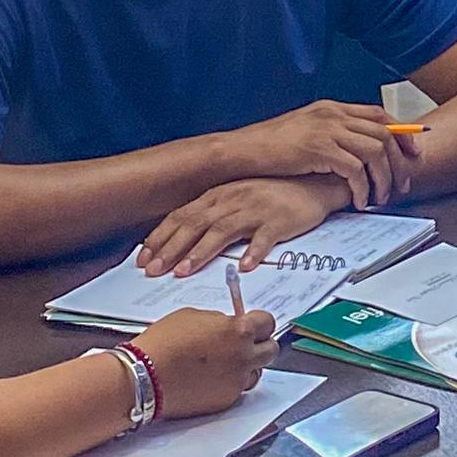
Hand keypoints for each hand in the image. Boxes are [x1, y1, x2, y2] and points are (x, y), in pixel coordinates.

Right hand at [133, 301, 276, 416]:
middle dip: (260, 345)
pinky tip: (211, 378)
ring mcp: (236, 381)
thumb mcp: (192, 316)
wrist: (145, 376)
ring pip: (256, 372)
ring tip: (224, 363)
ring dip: (247, 367)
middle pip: (271, 350)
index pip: (267, 323)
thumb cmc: (163, 342)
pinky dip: (229, 383)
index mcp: (238, 331)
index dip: (259, 323)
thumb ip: (218, 320)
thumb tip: (228, 325)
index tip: (253, 325)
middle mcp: (243, 357)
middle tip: (246, 344)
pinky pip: (238, 389)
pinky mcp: (226, 401)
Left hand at [139, 175, 339, 277]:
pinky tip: (244, 267)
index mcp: (220, 194)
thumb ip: (213, 215)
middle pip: (196, 224)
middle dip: (171, 249)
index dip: (161, 237)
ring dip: (201, 253)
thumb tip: (183, 239)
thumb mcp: (237, 199)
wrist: (313, 185)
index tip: (144, 257)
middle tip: (154, 270)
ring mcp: (256, 208)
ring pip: (223, 231)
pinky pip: (265, 238)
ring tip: (185, 272)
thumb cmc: (273, 194)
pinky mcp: (279, 220)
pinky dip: (254, 252)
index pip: (182, 215)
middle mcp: (233, 198)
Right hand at [221, 100, 413, 205]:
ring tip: (380, 198)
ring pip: (375, 152)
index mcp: (332, 108)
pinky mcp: (319, 149)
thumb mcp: (305, 131)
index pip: (379, 114)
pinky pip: (355, 169)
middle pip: (384, 134)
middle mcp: (333, 115)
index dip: (402, 133)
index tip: (413, 152)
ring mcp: (327, 130)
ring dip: (383, 178)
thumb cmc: (269, 146)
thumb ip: (331, 134)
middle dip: (400, 162)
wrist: (242, 150)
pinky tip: (358, 201)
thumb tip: (356, 152)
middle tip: (403, 184)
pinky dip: (362, 187)